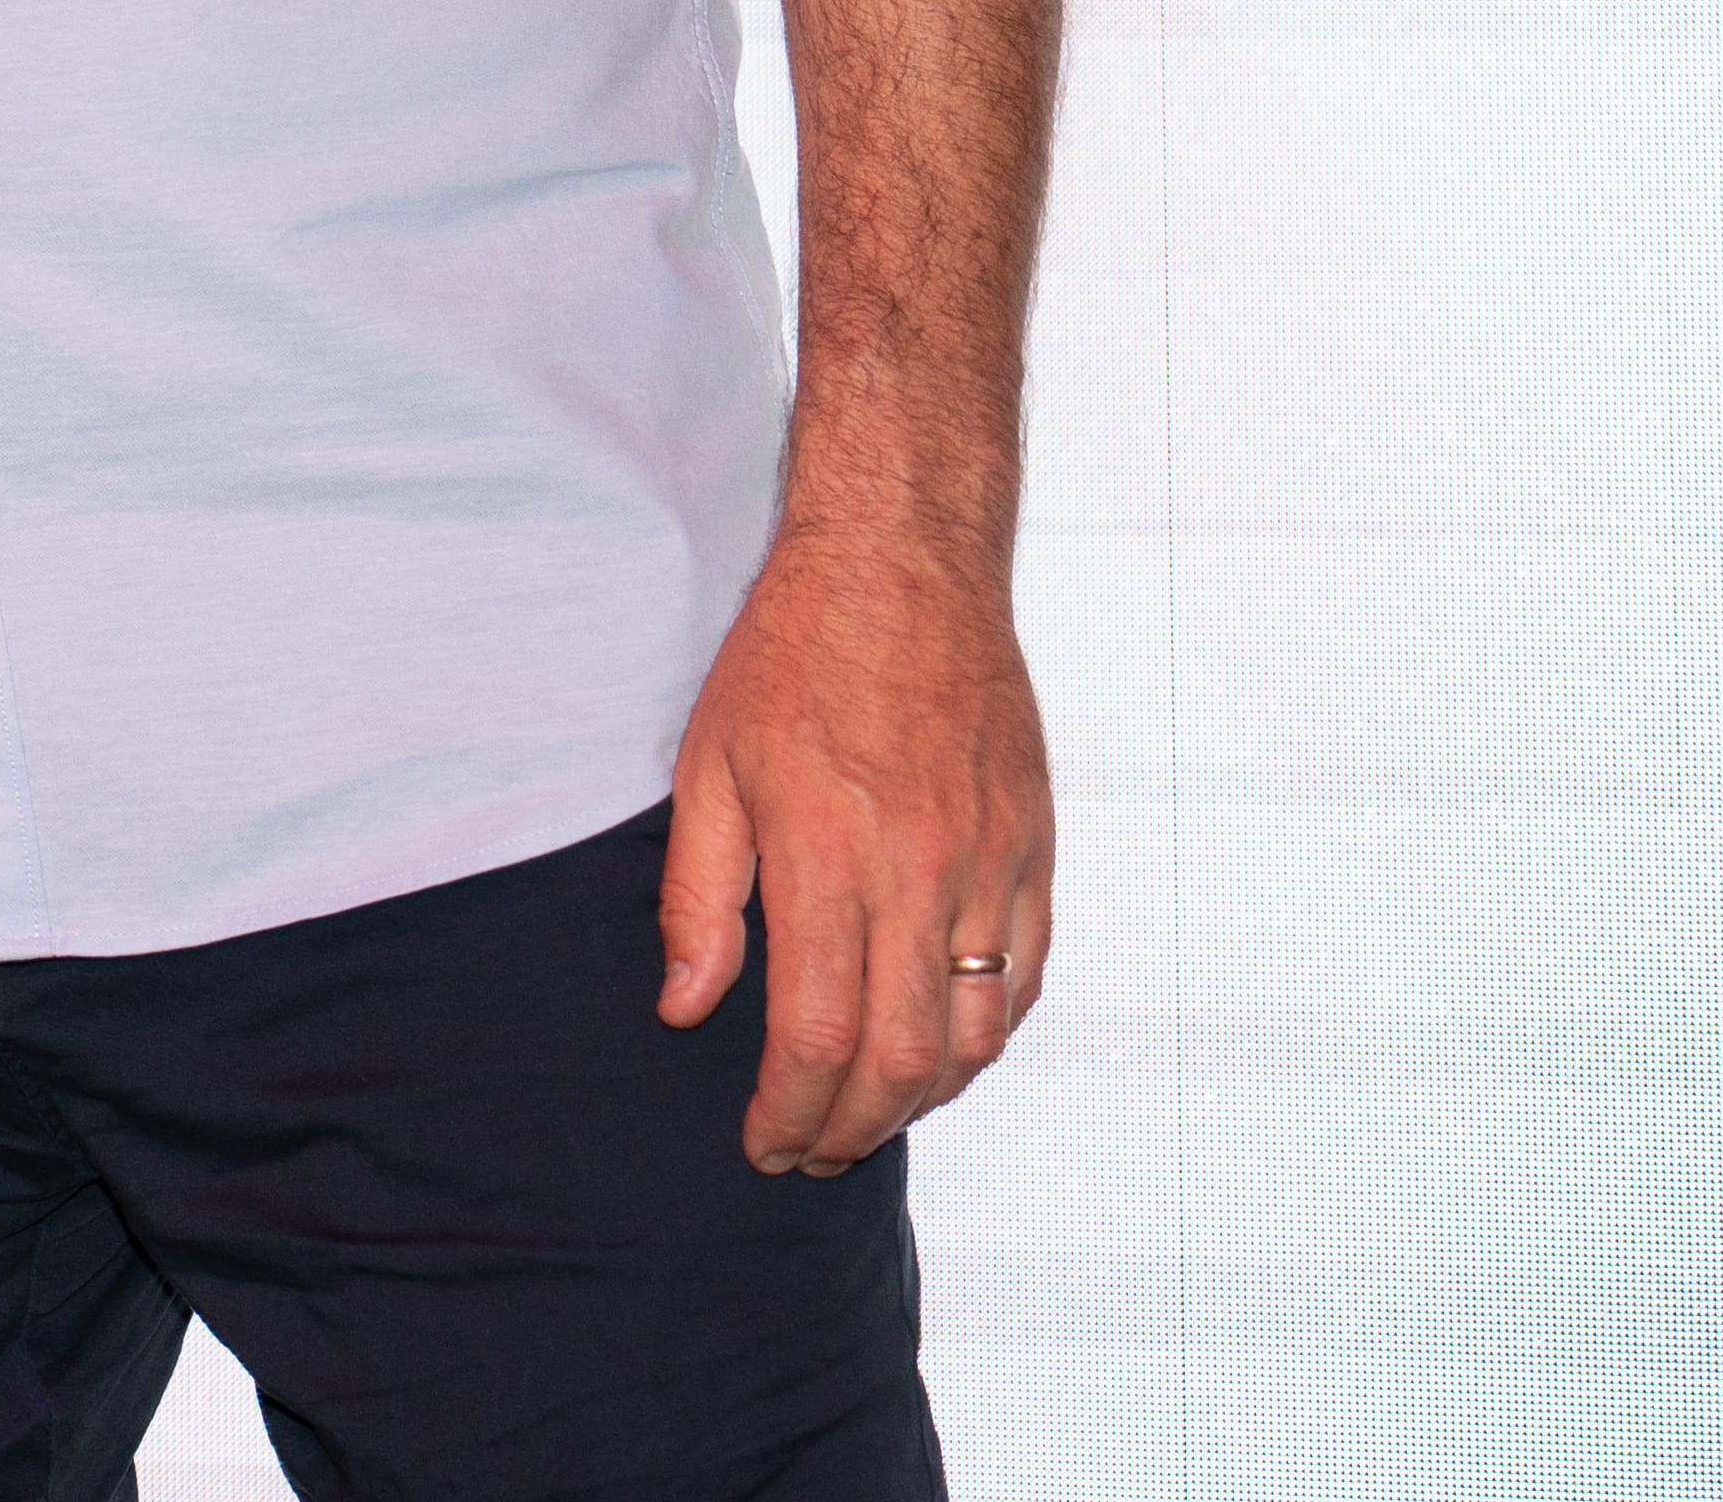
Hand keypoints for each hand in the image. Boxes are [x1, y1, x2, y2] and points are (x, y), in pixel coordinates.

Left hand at [657, 527, 1054, 1171]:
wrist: (902, 570)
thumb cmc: (791, 659)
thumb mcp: (708, 768)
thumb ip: (699, 900)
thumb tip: (688, 1009)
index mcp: (828, 858)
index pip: (818, 1037)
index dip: (789, 1112)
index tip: (762, 1142)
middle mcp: (922, 875)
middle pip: (902, 1060)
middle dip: (851, 1130)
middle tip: (809, 1152)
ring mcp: (991, 866)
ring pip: (975, 1034)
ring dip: (921, 1099)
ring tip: (865, 1117)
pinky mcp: (1034, 851)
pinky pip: (1024, 977)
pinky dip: (984, 1035)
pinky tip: (939, 1050)